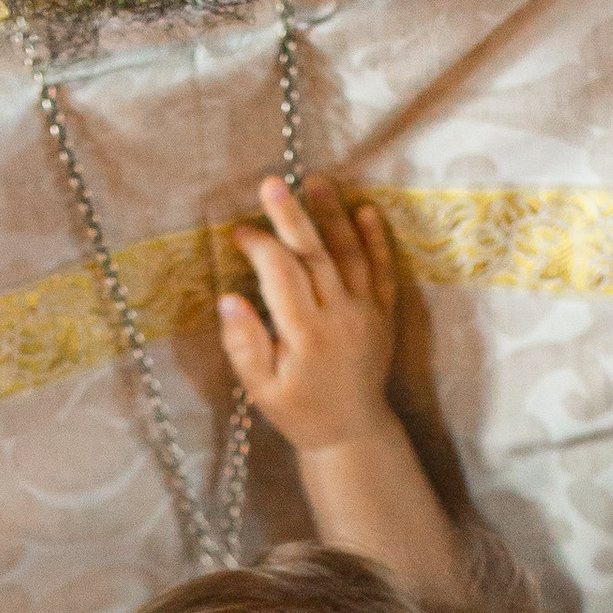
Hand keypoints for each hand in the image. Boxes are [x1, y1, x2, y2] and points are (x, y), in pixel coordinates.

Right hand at [219, 176, 398, 451]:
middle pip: (315, 255)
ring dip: (334, 216)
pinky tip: (366, 211)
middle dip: (292, 217)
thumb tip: (228, 299)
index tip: (239, 232)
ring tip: (317, 182)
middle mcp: (340, 316)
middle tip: (272, 182)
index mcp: (306, 334)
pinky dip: (376, 239)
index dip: (260, 247)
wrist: (351, 430)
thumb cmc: (297, 409)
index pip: (281, 276)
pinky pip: (382, 270)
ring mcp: (367, 312)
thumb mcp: (260, 388)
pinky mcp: (383, 313)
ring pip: (351, 254)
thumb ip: (244, 344)